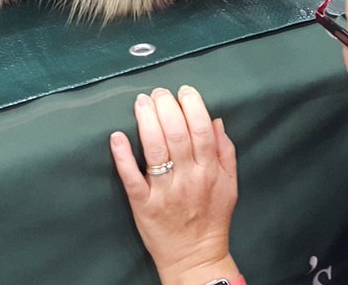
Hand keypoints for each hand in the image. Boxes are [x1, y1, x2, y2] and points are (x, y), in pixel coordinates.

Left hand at [110, 86, 239, 284]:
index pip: (201, 129)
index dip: (192, 105)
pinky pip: (131, 178)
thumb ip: (226, 151)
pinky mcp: (143, 205)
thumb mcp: (230, 185)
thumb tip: (216, 120)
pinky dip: (123, 156)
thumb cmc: (212, 218)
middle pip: (176, 134)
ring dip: (146, 121)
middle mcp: (188, 178)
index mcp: (209, 171)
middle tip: (158, 92)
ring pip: (155, 150)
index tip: (183, 91)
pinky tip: (117, 137)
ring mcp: (164, 192)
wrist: (195, 257)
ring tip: (141, 103)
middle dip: (166, 106)